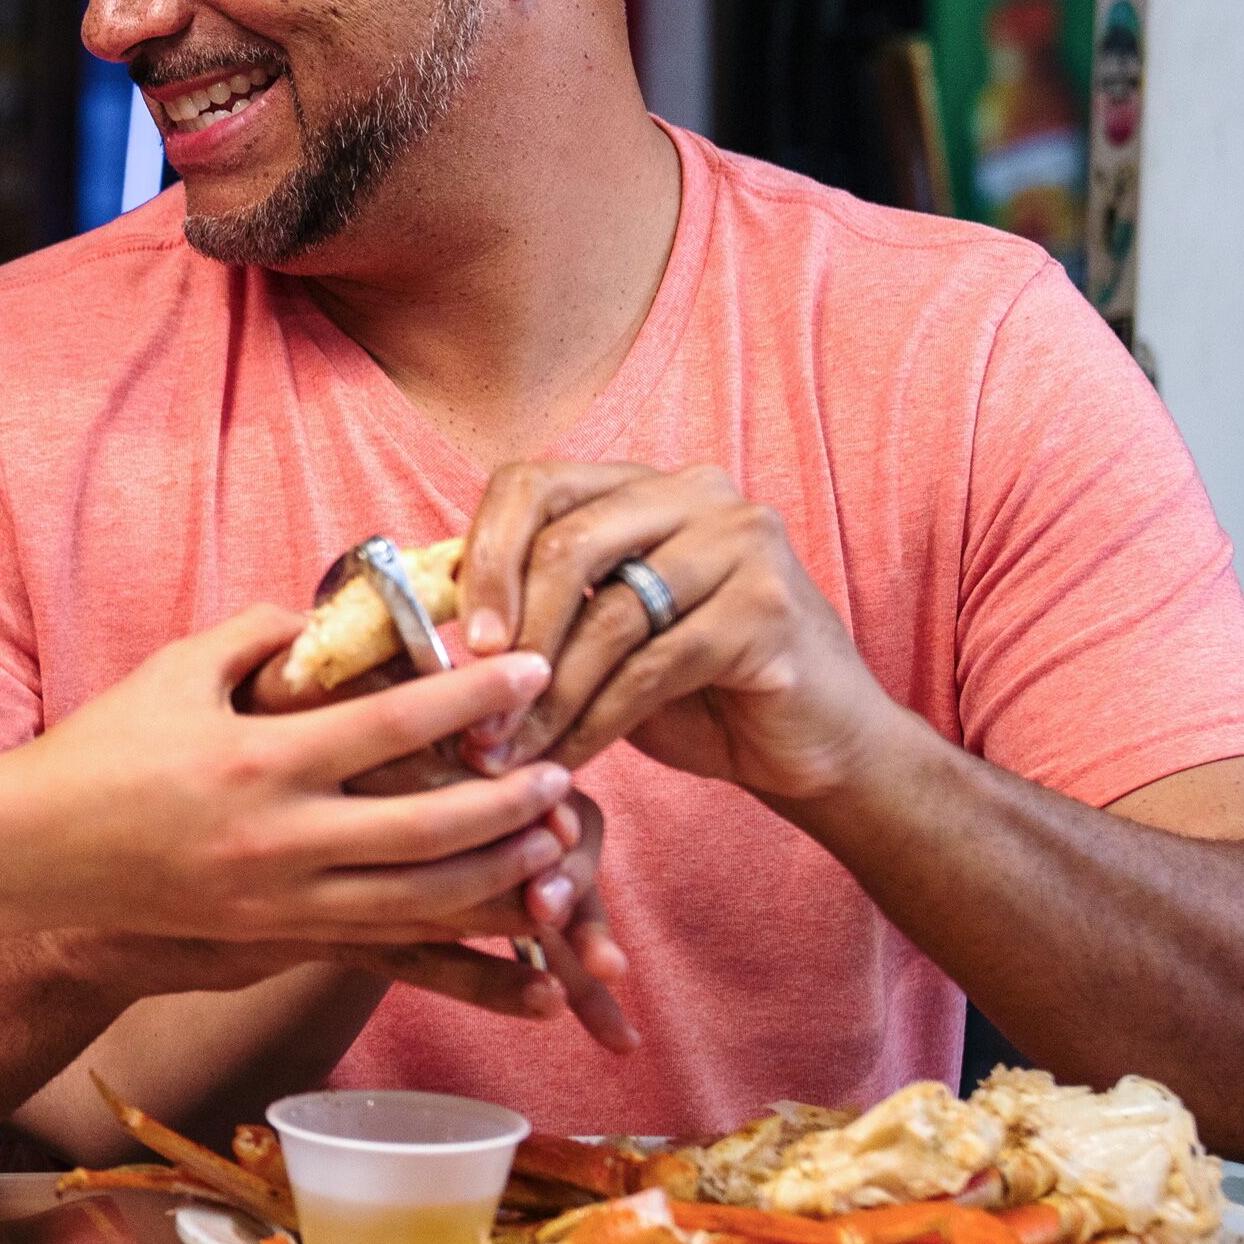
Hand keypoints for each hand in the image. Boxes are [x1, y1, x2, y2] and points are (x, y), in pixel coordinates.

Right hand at [18, 607, 588, 952]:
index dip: (472, 699)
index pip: (392, 726)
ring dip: (497, 878)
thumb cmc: (104, 749)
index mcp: (261, 761)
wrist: (37, 854)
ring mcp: (283, 902)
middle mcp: (281, 839)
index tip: (530, 671)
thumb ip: (260, 635)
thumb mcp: (178, 670)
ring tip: (553, 847)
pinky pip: (388, 950)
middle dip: (507, 803)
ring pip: (419, 902)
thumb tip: (333, 620)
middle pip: (427, 828)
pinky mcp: (280, 940)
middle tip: (563, 773)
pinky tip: (518, 953)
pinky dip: (462, 953)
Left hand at [447, 460, 919, 802]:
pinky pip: (651, 667)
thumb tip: (424, 627)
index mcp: (645, 484)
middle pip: (566, 542)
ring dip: (546, 698)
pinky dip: (595, 721)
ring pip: (607, 615)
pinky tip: (566, 761)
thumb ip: (539, 614)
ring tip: (505, 754)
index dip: (484, 555)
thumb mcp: (602, 639)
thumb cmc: (699, 691)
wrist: (819, 746)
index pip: (535, 482)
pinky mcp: (766, 609)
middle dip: (510, 637)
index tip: (461, 637)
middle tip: (473, 712)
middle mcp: (697, 493)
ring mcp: (742, 543)